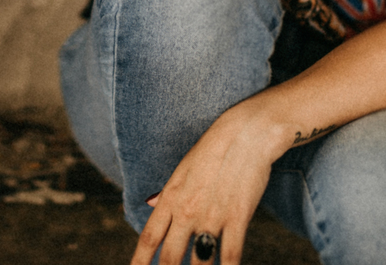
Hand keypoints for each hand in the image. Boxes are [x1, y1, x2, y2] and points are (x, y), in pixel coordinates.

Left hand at [130, 103, 276, 264]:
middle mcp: (187, 211)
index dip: (140, 261)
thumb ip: (166, 192)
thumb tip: (148, 203)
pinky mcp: (237, 218)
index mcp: (171, 198)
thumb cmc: (213, 150)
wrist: (245, 134)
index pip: (149, 237)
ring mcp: (211, 216)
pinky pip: (229, 255)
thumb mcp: (182, 169)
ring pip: (199, 262)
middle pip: (170, 257)